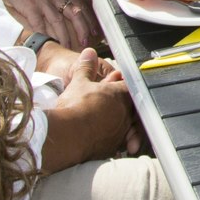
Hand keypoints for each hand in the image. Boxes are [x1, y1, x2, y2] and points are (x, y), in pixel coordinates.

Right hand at [1, 0, 96, 47]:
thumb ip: (60, 3)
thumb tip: (72, 18)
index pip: (80, 7)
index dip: (89, 20)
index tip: (95, 32)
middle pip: (74, 14)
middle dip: (82, 29)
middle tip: (85, 41)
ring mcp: (43, 2)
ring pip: (58, 21)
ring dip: (64, 36)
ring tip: (67, 46)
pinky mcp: (31, 8)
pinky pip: (40, 24)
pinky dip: (45, 34)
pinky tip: (48, 42)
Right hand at [40, 49, 135, 169]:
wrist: (67, 135)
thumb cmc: (75, 106)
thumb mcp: (79, 82)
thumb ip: (85, 67)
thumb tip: (89, 52)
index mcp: (121, 95)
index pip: (130, 87)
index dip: (124, 85)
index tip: (118, 84)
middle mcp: (125, 114)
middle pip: (131, 107)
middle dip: (123, 104)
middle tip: (110, 104)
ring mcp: (120, 132)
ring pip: (126, 126)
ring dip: (119, 123)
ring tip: (106, 122)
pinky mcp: (111, 148)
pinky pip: (117, 143)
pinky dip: (112, 139)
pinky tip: (103, 138)